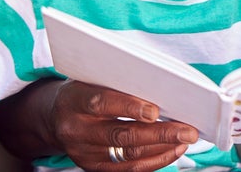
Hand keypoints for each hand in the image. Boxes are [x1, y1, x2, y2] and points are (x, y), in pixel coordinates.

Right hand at [50, 79, 199, 170]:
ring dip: (162, 149)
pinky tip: (172, 150)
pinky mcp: (93, 167)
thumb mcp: (91, 76)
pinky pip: (127, 170)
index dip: (129, 107)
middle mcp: (77, 130)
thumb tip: (160, 84)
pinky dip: (154, 161)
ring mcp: (84, 153)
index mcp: (74, 101)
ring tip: (185, 140)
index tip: (156, 110)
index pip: (102, 104)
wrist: (53, 117)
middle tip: (187, 130)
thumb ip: (117, 80)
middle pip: (121, 135)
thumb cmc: (83, 90)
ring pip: (128, 156)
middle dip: (159, 133)